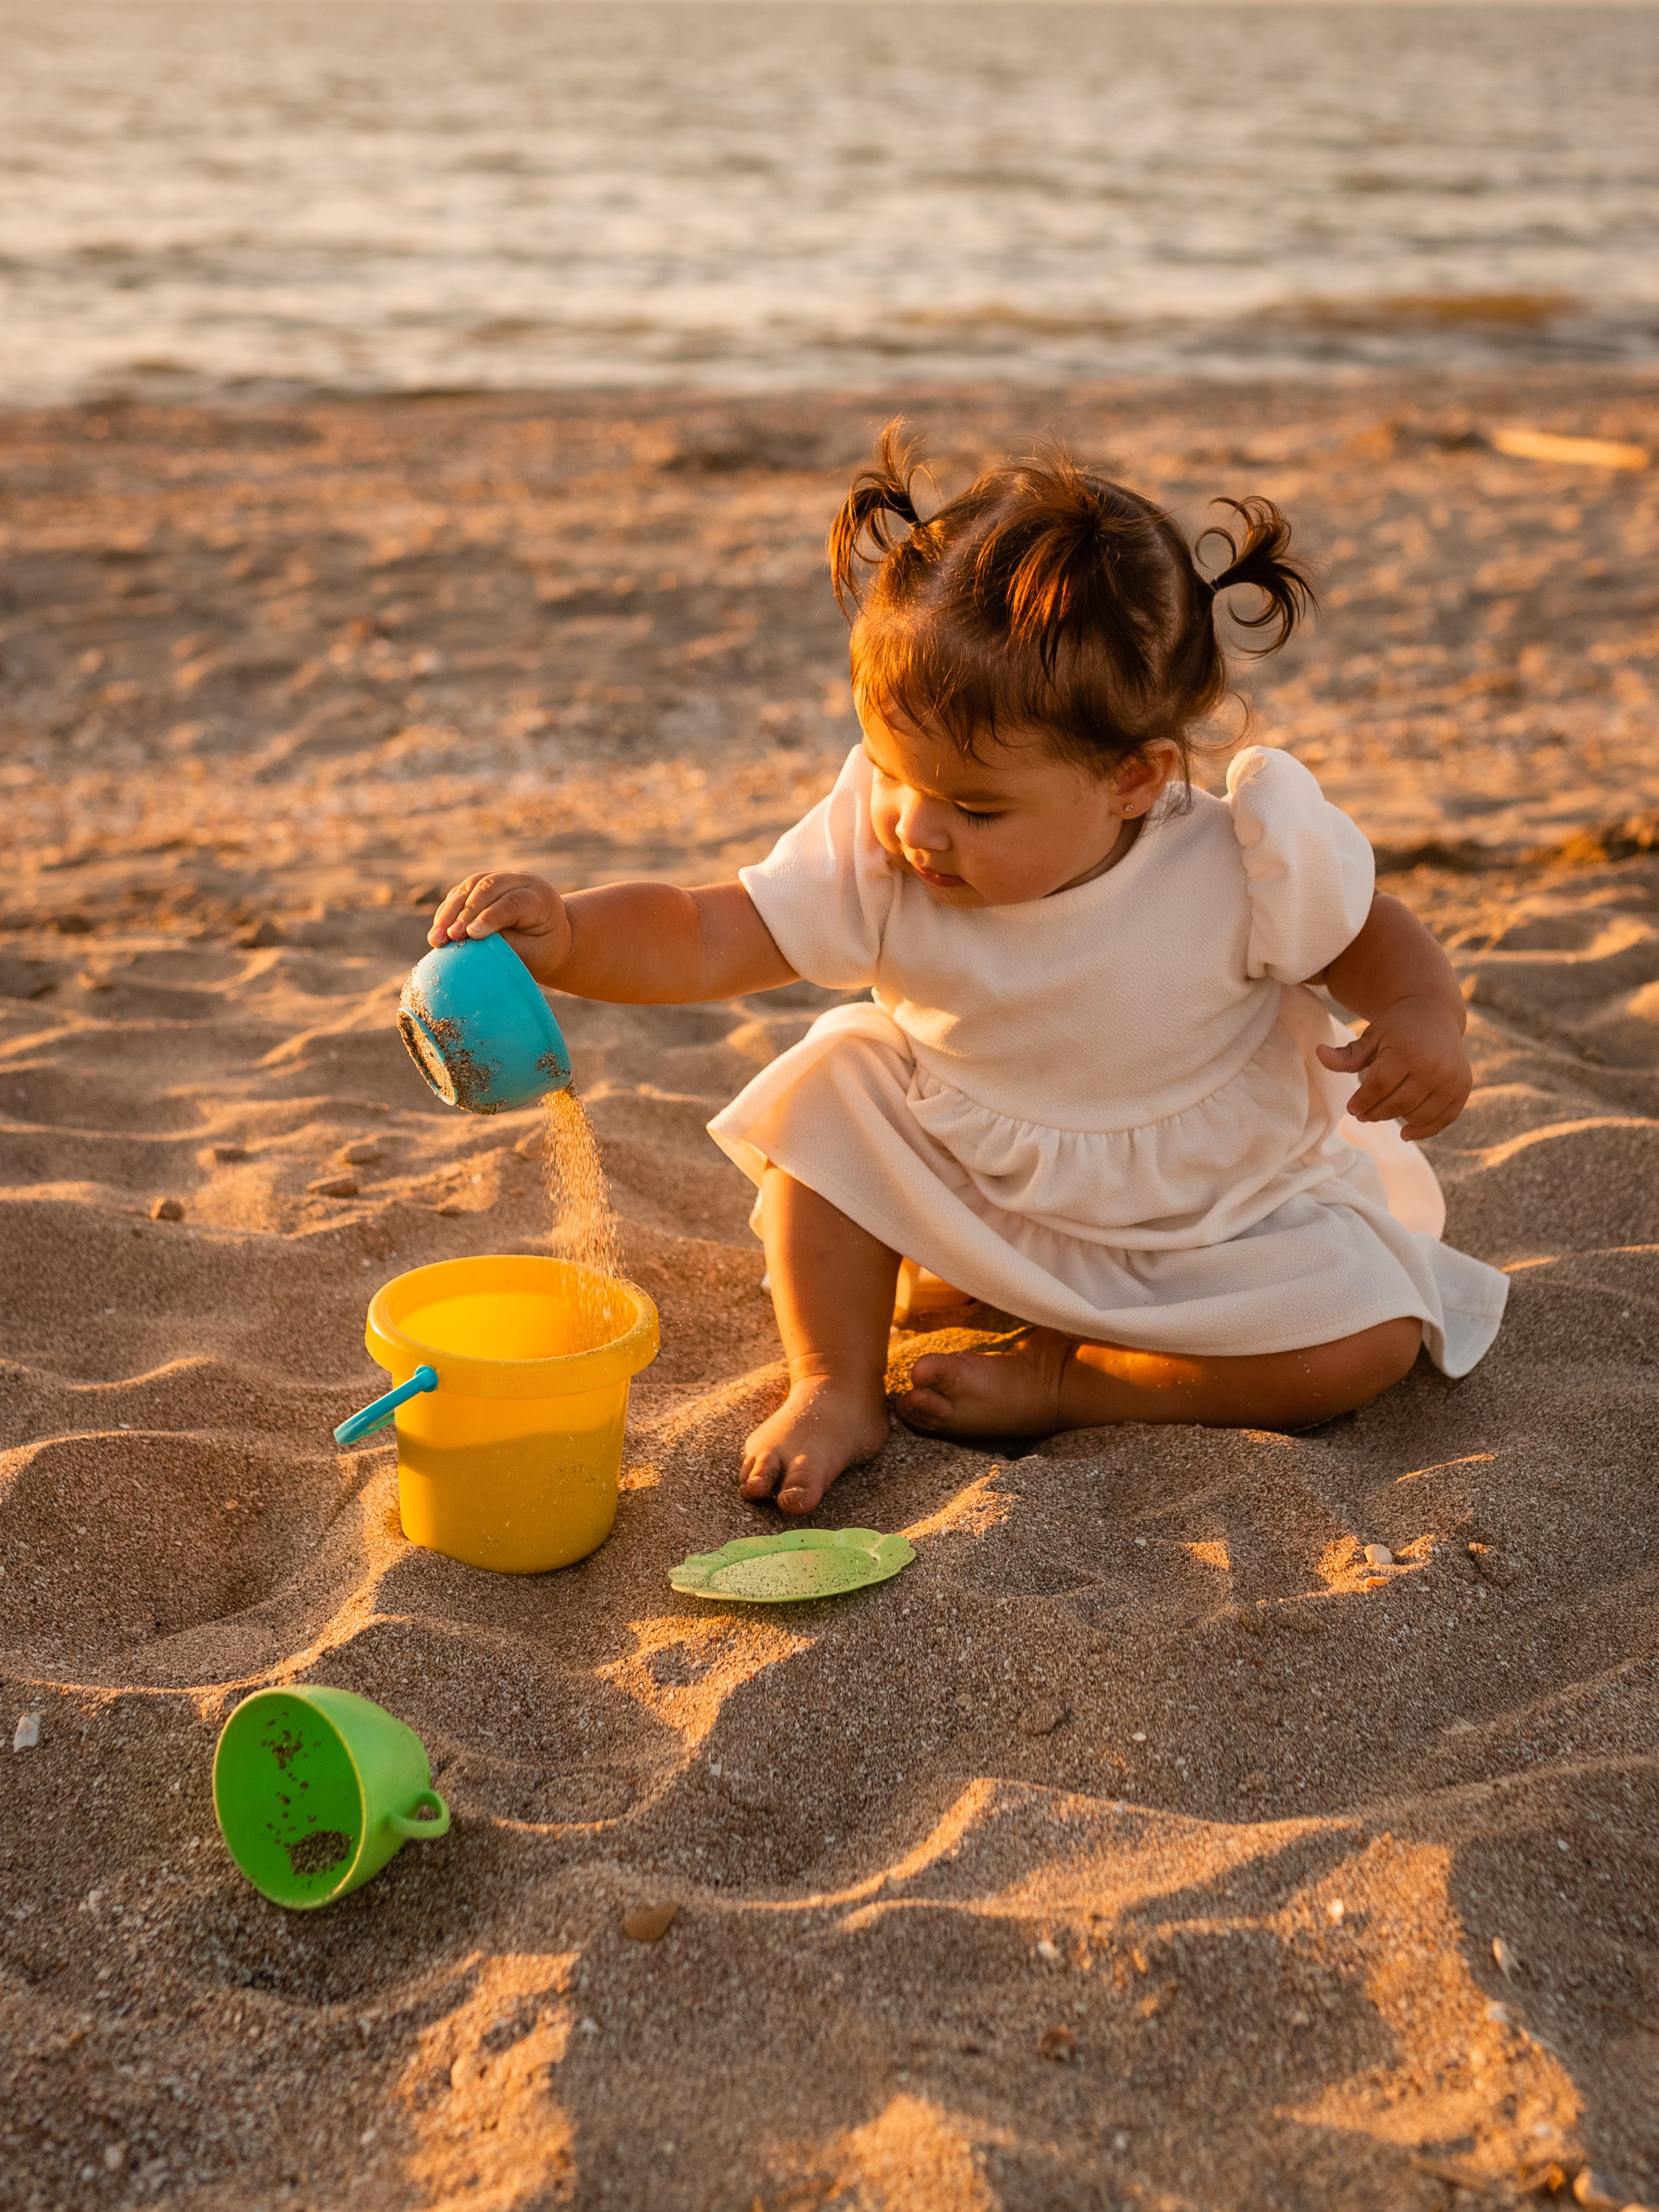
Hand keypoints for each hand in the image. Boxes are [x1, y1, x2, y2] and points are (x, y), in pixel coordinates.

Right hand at [427, 871, 571, 980]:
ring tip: (436, 938)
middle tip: (450, 936)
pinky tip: (438, 932)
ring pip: (470, 886)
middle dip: (465, 912)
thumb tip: (471, 940)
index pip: (513, 902)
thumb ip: (506, 945)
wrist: (547, 936)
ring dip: (449, 911)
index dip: (490, 917)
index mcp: (540, 898)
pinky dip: (447, 911)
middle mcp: (521, 881)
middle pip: (488, 887)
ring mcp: (500, 878)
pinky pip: (460, 892)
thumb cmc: (541, 949)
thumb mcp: (532, 953)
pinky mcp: (482, 884)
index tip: (471, 934)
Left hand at [1316, 993, 1471, 1140]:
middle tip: (1363, 1115)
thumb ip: (1346, 1054)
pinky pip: (1444, 1118)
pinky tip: (1406, 1132)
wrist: (1434, 1013)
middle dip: (1376, 1112)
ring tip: (1381, 1116)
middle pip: (1398, 1103)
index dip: (1362, 1101)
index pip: (1379, 1086)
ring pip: (1420, 1115)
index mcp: (1406, 1051)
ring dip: (1398, 1120)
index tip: (1352, 1109)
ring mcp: (1451, 1079)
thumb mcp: (1370, 1037)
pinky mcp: (1463, 1088)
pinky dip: (1425, 1129)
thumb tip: (1318, 1053)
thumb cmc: (1396, 1028)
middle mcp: (1433, 1066)